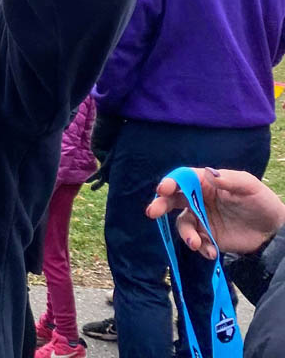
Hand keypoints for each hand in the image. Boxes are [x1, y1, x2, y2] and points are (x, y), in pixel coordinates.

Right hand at [146, 168, 284, 257]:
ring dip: (186, 234)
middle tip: (153, 212)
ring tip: (196, 243)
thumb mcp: (249, 187)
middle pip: (173, 200)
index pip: (182, 179)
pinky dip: (200, 247)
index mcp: (205, 183)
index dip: (170, 182)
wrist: (274, 233)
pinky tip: (210, 251)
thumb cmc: (261, 202)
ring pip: (183, 224)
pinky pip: (196, 242)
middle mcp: (199, 200)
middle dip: (161, 205)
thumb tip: (206, 173)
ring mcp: (202, 219)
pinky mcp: (208, 237)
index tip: (163, 189)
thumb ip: (229, 180)